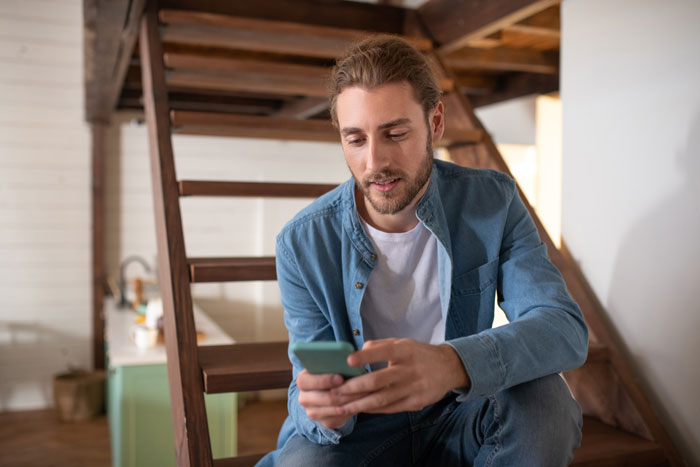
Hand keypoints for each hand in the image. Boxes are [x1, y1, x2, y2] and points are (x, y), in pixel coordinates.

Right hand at [296, 370, 368, 428]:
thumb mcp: (329, 366)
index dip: (324, 380)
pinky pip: (340, 418)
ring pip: (336, 409)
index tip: (340, 378)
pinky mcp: (325, 422)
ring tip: (366, 393)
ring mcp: (313, 412)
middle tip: (362, 386)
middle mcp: (304, 398)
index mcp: (303, 381)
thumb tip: (348, 360)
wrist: (328, 392)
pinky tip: (363, 402)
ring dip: (352, 400)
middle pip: (325, 398)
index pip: (307, 382)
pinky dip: (352, 409)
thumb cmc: (331, 374)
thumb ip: (333, 364)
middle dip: (346, 392)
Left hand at [333, 338, 469, 415]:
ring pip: (382, 399)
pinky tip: (359, 409)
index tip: (347, 361)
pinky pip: (390, 408)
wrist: (448, 368)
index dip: (365, 357)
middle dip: (353, 387)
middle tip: (335, 391)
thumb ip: (380, 346)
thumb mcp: (402, 343)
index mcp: (405, 351)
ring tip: (341, 406)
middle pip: (378, 381)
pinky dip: (373, 409)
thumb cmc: (418, 354)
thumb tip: (357, 353)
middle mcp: (410, 369)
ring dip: (359, 404)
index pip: (383, 352)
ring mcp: (414, 388)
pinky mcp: (416, 403)